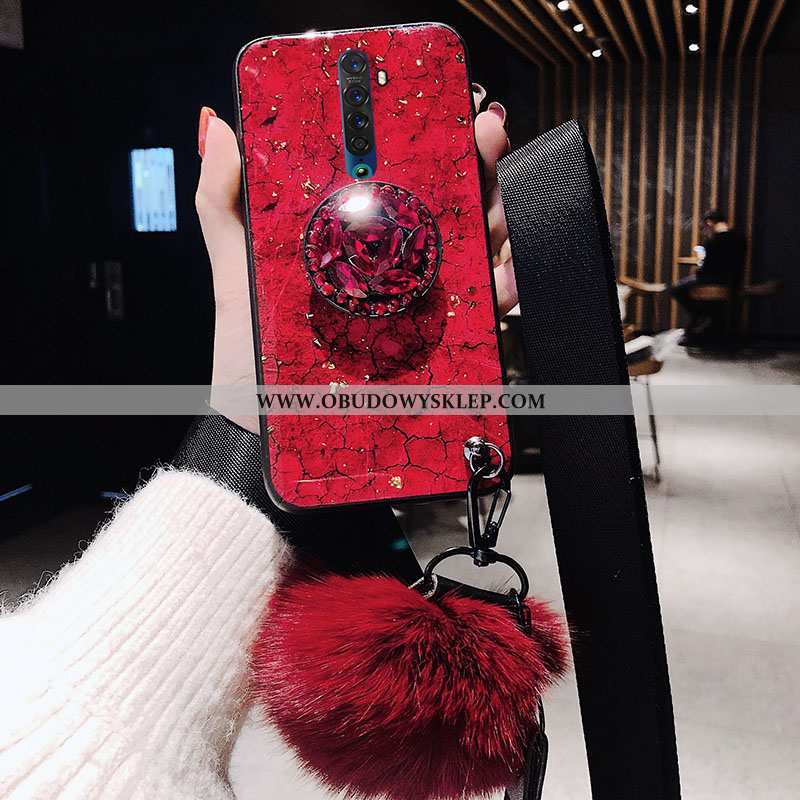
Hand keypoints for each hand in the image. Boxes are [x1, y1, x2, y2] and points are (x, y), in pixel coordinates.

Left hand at [195, 91, 517, 433]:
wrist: (265, 438)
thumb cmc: (250, 360)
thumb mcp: (235, 275)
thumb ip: (226, 203)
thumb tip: (219, 126)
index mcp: (348, 242)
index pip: (396, 180)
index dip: (426, 141)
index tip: (447, 106)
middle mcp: (390, 271)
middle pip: (445, 209)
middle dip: (477, 169)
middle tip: (488, 138)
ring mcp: (414, 309)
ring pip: (473, 254)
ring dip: (497, 225)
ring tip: (498, 209)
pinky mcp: (431, 351)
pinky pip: (477, 316)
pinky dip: (498, 293)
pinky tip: (500, 279)